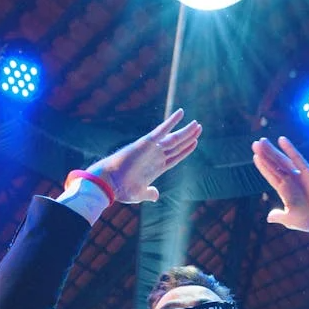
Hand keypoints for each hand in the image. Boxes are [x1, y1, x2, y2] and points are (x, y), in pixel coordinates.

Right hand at [83, 109, 201, 203]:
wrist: (110, 183)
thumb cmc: (122, 189)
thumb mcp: (140, 194)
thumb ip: (150, 193)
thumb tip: (156, 196)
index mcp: (156, 168)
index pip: (175, 157)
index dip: (186, 150)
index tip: (195, 142)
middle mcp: (155, 156)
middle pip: (177, 145)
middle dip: (188, 137)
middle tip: (199, 127)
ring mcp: (152, 149)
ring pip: (174, 138)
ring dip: (186, 131)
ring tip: (197, 124)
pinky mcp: (146, 142)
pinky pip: (162, 130)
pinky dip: (171, 121)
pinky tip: (181, 113)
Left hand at [252, 137, 308, 231]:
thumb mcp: (290, 219)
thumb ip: (279, 216)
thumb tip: (268, 217)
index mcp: (285, 191)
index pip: (271, 175)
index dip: (263, 166)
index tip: (255, 156)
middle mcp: (291, 181)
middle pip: (275, 165)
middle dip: (265, 155)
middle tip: (255, 144)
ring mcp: (299, 175)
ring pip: (283, 160)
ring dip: (273, 151)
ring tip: (262, 141)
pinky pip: (297, 158)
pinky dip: (290, 149)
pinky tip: (281, 140)